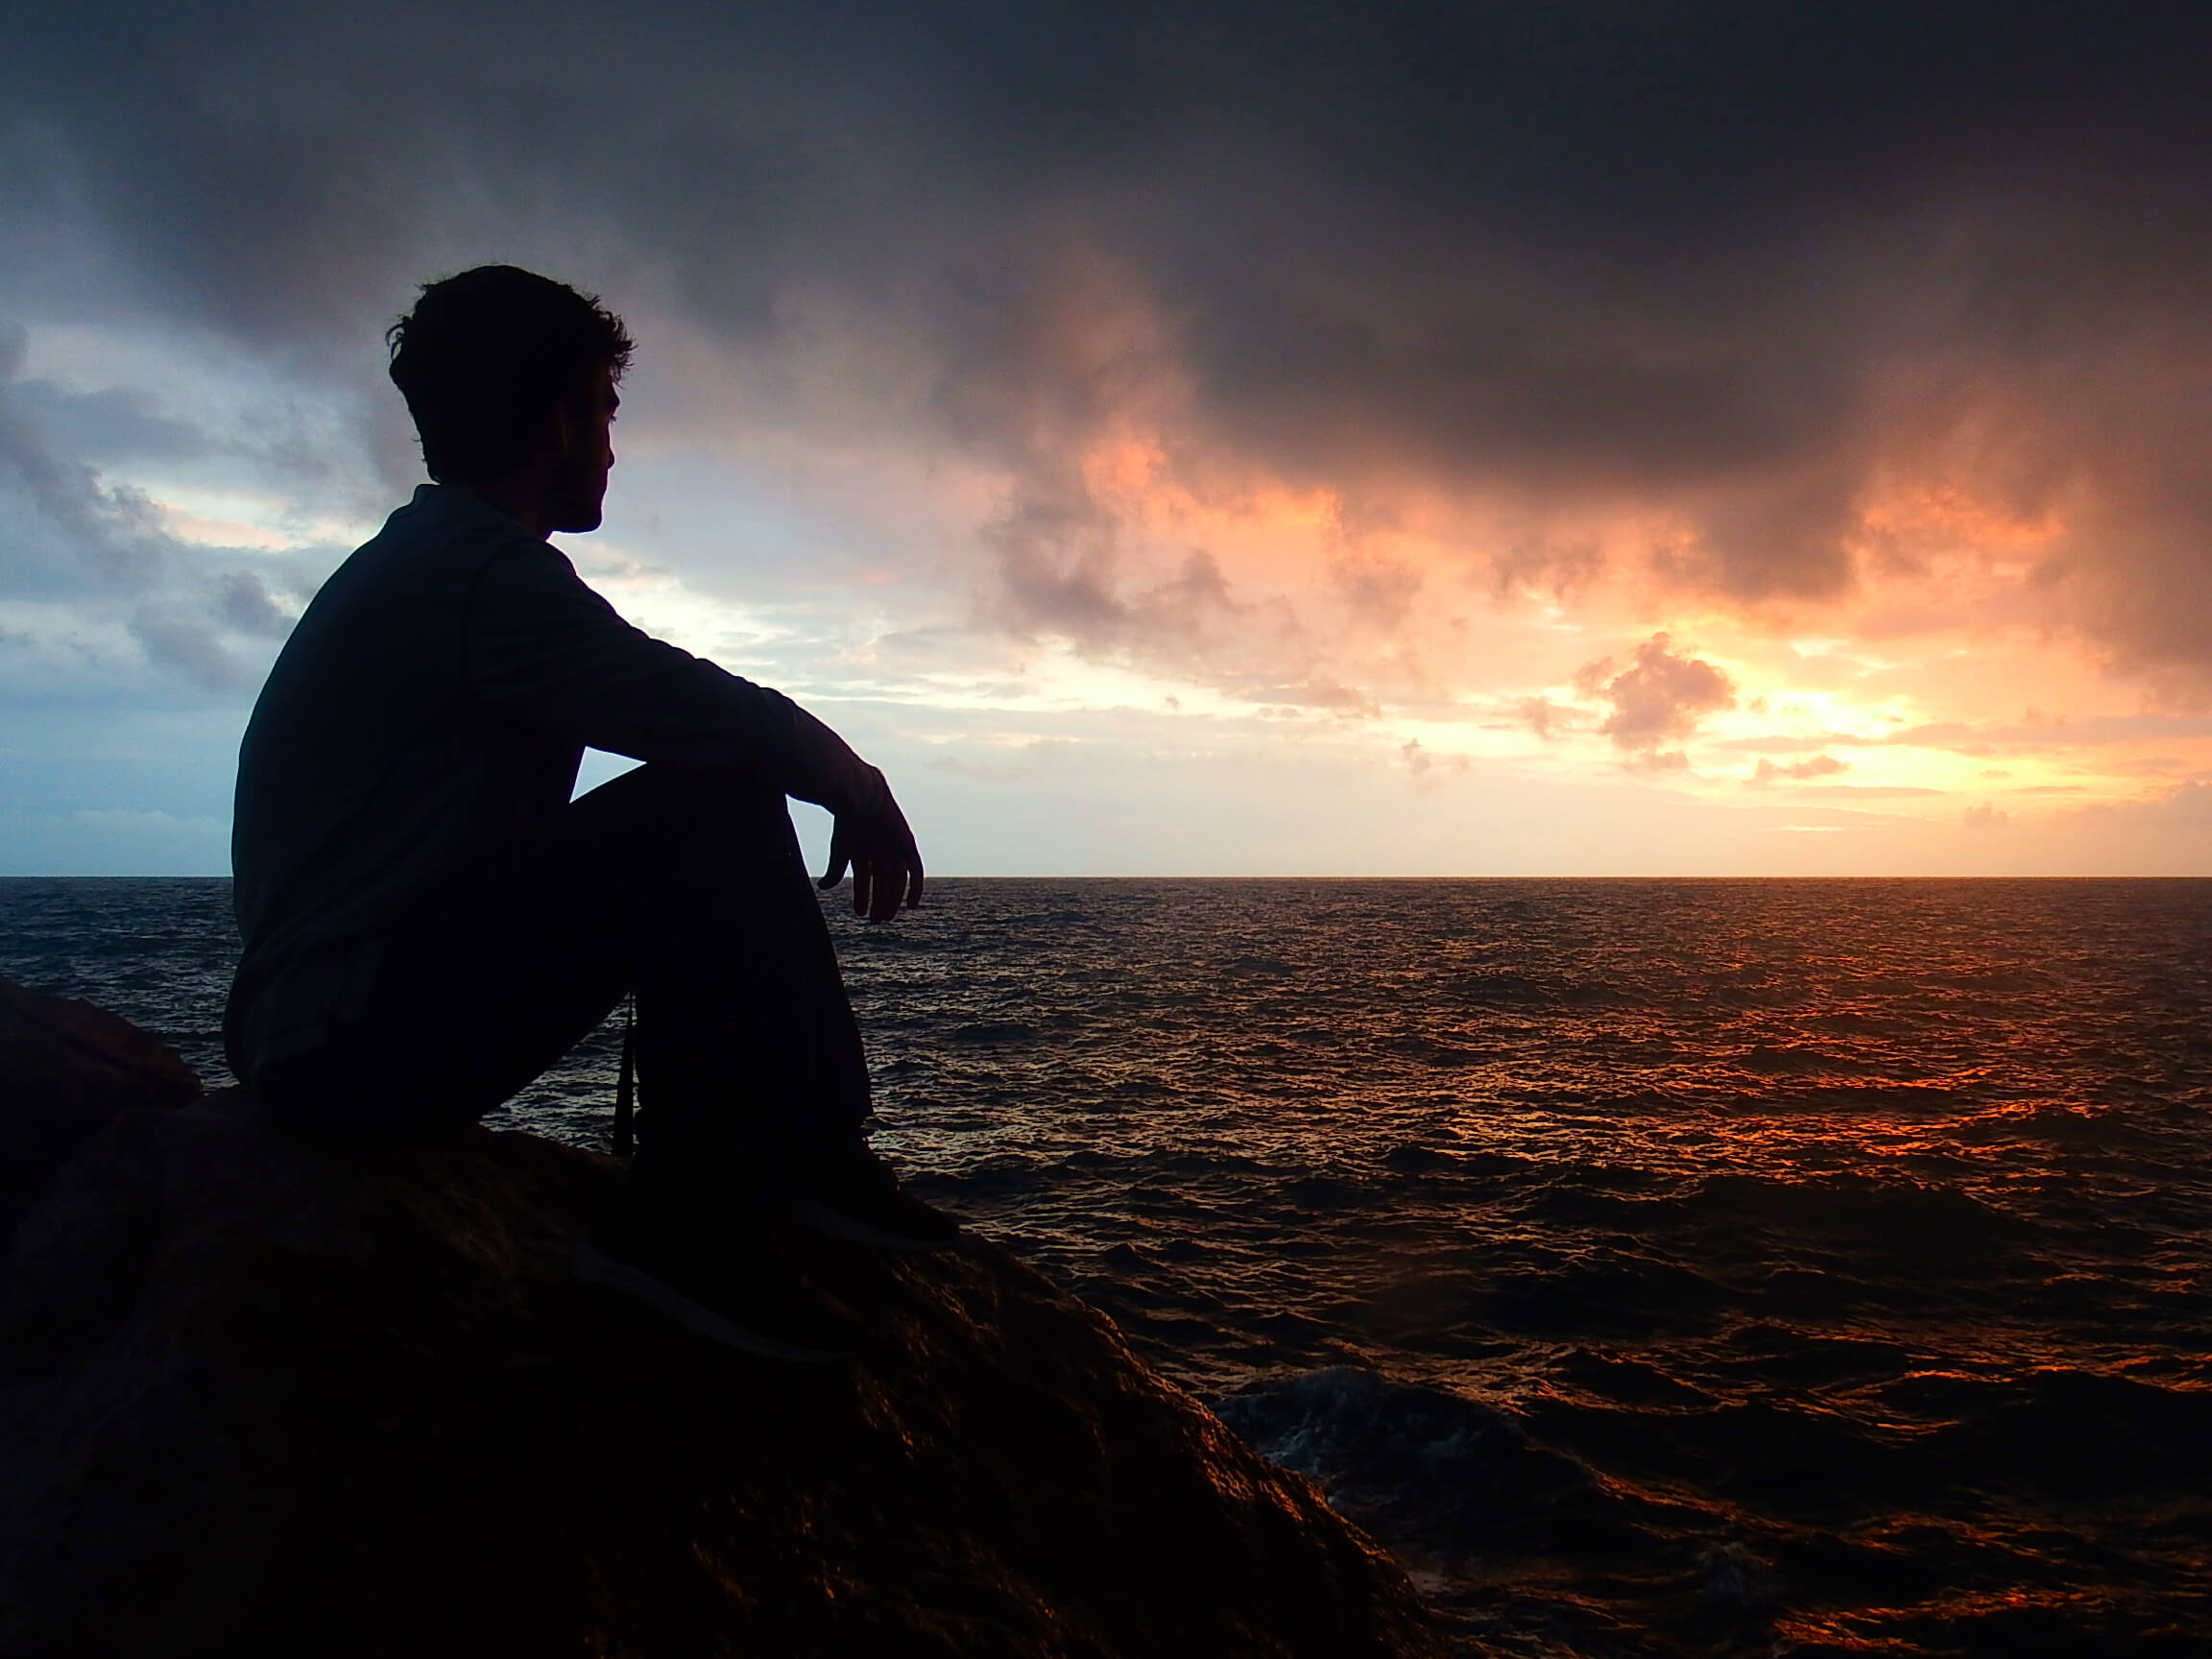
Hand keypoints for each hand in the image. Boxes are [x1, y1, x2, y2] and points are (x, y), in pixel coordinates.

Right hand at [817, 764, 923, 921]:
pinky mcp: (908, 843)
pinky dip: (915, 888)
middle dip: (879, 901)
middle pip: (883, 882)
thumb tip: (824, 889)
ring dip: (891, 898)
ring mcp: (895, 847)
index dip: (864, 896)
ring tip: (885, 916)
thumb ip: (835, 871)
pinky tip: (912, 905)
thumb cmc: (846, 821)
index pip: (866, 879)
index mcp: (863, 850)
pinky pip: (915, 869)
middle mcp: (881, 850)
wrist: (860, 795)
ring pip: (896, 880)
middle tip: (875, 920)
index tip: (860, 913)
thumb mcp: (840, 849)